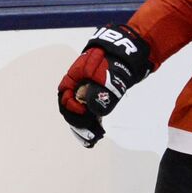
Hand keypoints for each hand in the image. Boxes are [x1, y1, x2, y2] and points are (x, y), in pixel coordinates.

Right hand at [57, 24, 152, 147]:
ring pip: (79, 113)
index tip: (87, 115)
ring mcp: (85, 92)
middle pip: (70, 110)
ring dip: (84, 127)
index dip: (73, 111)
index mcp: (73, 78)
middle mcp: (76, 87)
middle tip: (90, 137)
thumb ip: (100, 93)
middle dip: (78, 124)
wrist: (126, 53)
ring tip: (92, 139)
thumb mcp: (107, 76)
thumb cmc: (114, 60)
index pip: (65, 100)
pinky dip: (91, 123)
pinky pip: (89, 112)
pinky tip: (97, 133)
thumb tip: (95, 111)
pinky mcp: (95, 96)